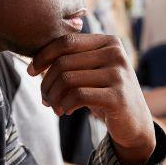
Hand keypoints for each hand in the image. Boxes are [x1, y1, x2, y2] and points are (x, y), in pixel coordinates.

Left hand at [29, 34, 154, 164]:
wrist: (134, 122)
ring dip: (54, 96)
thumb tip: (34, 61)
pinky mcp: (117, 96)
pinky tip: (66, 111)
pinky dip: (65, 105)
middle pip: (64, 62)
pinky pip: (77, 96)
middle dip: (46, 82)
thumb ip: (72, 60)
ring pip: (67, 79)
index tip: (31, 71)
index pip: (66, 41)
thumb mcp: (92, 72)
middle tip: (45, 98)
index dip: (43, 55)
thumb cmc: (106, 94)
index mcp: (109, 42)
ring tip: (54, 107)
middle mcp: (116, 54)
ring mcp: (119, 74)